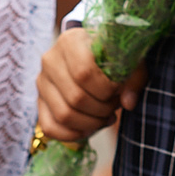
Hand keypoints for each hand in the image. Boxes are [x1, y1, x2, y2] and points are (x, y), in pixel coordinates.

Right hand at [36, 21, 142, 141]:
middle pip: (75, 97)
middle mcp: (51, 59)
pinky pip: (50, 127)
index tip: (119, 89)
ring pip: (63, 115)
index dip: (106, 89)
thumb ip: (133, 78)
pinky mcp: (40, 101)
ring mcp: (42, 81)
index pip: (84, 73)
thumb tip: (128, 103)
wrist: (93, 53)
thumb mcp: (128, 59)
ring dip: (91, 123)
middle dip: (102, 109)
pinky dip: (73, 134)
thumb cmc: (112, 55)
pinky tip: (90, 128)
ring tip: (106, 116)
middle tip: (115, 106)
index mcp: (70, 41)